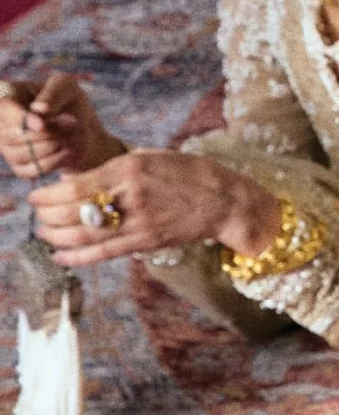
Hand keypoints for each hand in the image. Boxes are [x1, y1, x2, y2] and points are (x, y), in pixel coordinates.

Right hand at [0, 73, 123, 179]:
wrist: (82, 128)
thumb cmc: (69, 101)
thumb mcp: (67, 87)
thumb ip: (53, 94)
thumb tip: (39, 109)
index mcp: (7, 94)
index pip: (4, 108)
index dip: (21, 120)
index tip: (42, 126)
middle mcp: (0, 121)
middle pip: (13, 136)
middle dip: (48, 134)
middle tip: (73, 124)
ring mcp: (6, 145)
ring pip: (21, 154)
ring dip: (53, 147)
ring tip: (74, 135)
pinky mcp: (19, 165)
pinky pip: (31, 170)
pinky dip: (53, 162)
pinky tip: (68, 151)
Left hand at [28, 151, 282, 267]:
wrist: (225, 200)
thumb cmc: (189, 174)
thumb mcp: (150, 157)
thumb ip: (114, 168)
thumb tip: (79, 180)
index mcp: (130, 169)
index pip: (77, 186)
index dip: (49, 195)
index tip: (35, 197)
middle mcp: (132, 196)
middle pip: (76, 212)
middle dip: (49, 217)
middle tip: (38, 216)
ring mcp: (140, 222)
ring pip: (86, 236)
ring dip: (58, 238)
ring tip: (45, 235)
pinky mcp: (147, 242)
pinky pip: (106, 253)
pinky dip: (79, 258)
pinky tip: (61, 257)